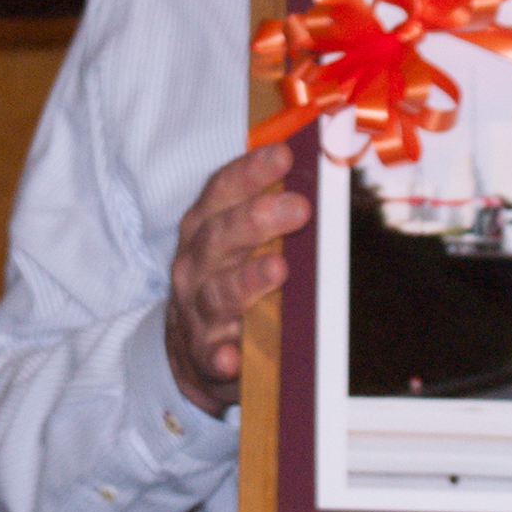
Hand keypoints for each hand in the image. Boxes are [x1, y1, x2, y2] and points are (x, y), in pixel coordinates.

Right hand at [165, 144, 310, 415]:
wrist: (188, 348)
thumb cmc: (225, 279)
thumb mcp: (237, 241)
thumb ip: (269, 210)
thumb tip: (323, 170)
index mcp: (203, 227)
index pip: (221, 191)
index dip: (250, 171)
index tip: (284, 154)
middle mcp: (194, 265)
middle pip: (219, 237)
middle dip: (257, 219)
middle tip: (299, 207)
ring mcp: (196, 311)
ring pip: (218, 294)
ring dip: (246, 281)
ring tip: (278, 269)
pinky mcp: (204, 355)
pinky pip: (211, 356)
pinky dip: (221, 355)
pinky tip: (234, 355)